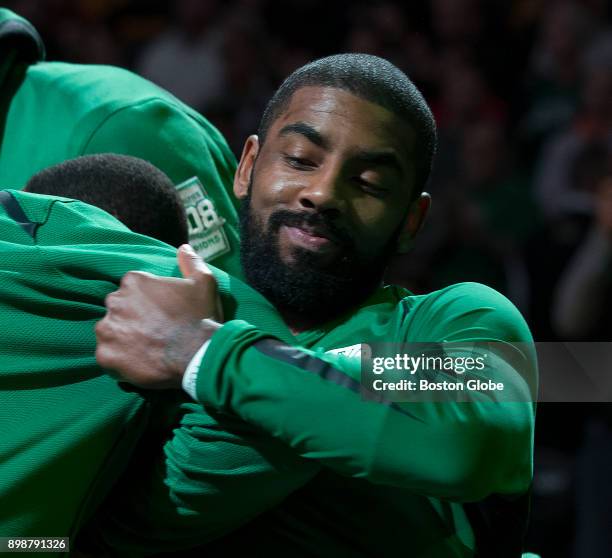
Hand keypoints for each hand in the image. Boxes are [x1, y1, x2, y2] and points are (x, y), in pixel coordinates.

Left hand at [95, 244, 221, 388]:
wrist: (199, 354)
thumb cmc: (201, 317)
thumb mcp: (204, 282)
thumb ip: (191, 262)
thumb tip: (183, 248)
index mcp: (134, 281)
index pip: (132, 290)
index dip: (147, 304)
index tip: (162, 315)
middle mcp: (115, 301)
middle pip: (119, 310)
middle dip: (132, 319)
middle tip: (155, 333)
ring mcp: (107, 330)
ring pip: (111, 333)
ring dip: (124, 340)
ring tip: (148, 350)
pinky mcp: (105, 356)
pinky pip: (108, 358)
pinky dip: (121, 361)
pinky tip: (141, 363)